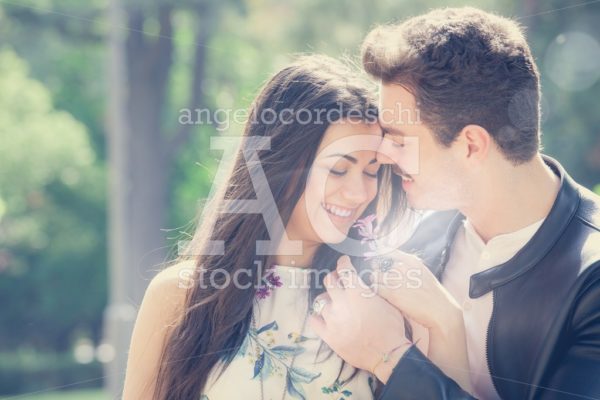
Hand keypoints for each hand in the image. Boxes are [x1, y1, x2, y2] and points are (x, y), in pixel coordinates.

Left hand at [308, 256, 411, 382]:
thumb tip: (364, 281)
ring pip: (320, 300)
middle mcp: (341, 303)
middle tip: (338, 279)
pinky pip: (314, 320)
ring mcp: (332, 320)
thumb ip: (371, 290)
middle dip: (334, 277)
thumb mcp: (386, 302)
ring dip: (328, 298)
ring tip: (333, 301)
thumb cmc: (392, 328)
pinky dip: (317, 315)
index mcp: (357, 292)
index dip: (343, 263)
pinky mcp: (328, 336)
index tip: (344, 262)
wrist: (388, 355)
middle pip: (329, 281)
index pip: (344, 270)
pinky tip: (323, 315)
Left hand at [370, 250, 461, 332]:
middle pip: (378, 263)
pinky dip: (376, 291)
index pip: (387, 251)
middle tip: (376, 276)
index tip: (375, 259)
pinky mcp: (393, 293)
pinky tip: (382, 295)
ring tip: (380, 287)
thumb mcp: (423, 273)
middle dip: (376, 270)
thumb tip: (393, 264)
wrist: (442, 311)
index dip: (378, 255)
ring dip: (375, 281)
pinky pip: (376, 288)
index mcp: (411, 261)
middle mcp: (403, 267)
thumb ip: (408, 266)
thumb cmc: (433, 295)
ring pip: (375, 275)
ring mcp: (397, 280)